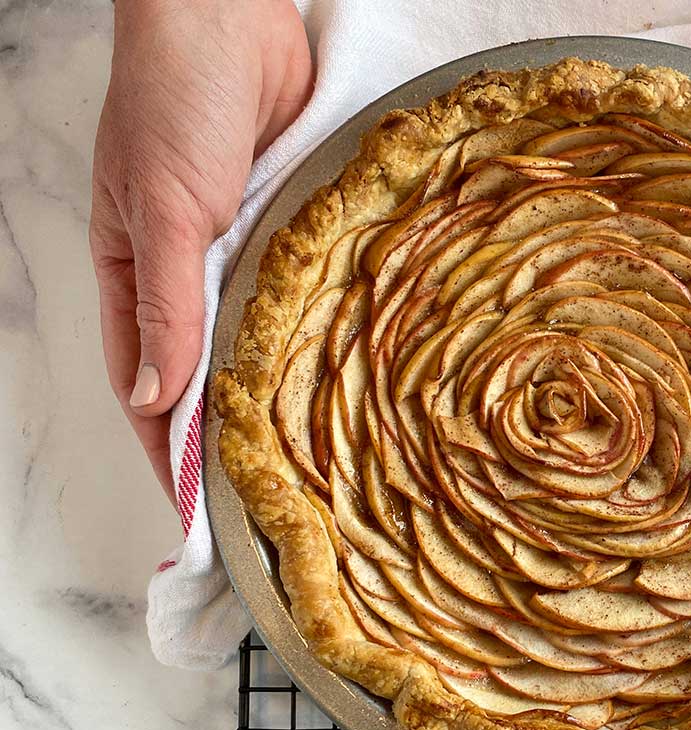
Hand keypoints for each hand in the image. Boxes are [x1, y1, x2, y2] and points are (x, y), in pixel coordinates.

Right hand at [90, 0, 311, 496]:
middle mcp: (192, 269)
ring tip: (318, 447)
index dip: (171, 447)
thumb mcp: (163, 211)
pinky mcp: (290, 224)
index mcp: (137, 273)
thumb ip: (166, 306)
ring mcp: (245, 248)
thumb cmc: (174, 102)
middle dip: (236, 427)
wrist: (229, 19)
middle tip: (275, 489)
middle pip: (212, 369)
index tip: (200, 508)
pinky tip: (343, 365)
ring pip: (262, 335)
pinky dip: (315, 327)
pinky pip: (302, 288)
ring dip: (283, 382)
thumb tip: (159, 397)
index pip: (150, 382)